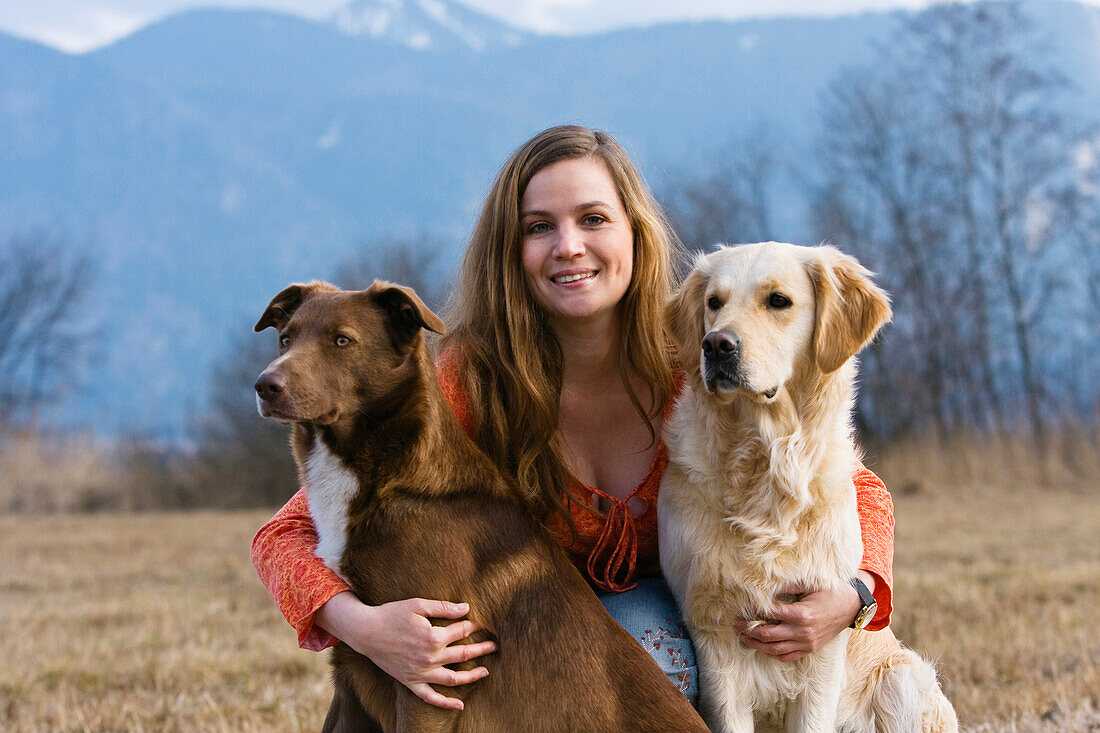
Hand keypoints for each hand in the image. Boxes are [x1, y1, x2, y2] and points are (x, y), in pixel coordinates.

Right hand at [316, 591, 496, 709]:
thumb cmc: (391, 614)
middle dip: (481, 649)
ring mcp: (421, 673)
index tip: (480, 622)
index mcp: (434, 636)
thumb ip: (443, 607)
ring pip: (453, 678)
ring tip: (485, 671)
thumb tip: (466, 608)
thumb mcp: (417, 605)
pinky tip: (459, 705)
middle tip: (493, 646)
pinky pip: (431, 697)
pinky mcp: (411, 682)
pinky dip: (446, 703)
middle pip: (463, 654)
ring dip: (472, 676)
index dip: (472, 625)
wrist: (366, 632)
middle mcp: (430, 657)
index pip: (461, 631)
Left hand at [734, 572, 872, 662]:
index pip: (768, 614)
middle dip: (748, 629)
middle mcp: (802, 632)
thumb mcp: (809, 583)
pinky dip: (770, 653)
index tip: (740, 606)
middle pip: (766, 635)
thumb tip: (763, 584)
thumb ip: (787, 585)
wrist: (851, 606)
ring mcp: (806, 643)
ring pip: (773, 649)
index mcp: (801, 614)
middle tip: (735, 623)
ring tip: (742, 635)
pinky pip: (785, 656)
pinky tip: (760, 646)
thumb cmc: (830, 591)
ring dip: (755, 644)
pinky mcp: (809, 649)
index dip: (751, 610)